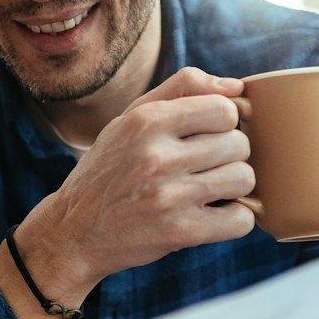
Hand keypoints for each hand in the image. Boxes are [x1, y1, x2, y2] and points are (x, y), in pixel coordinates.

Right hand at [17, 69, 254, 296]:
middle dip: (230, 156)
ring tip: (211, 191)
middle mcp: (156, 155)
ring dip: (235, 187)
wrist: (74, 231)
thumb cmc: (110, 169)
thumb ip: (182, 90)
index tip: (209, 137)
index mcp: (146, 121)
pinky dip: (235, 219)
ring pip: (244, 179)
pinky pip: (240, 219)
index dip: (224, 124)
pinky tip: (214, 216)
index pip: (224, 109)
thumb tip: (238, 87)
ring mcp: (168, 195)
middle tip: (207, 168)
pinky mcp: (178, 232)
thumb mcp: (131, 118)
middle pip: (239, 144)